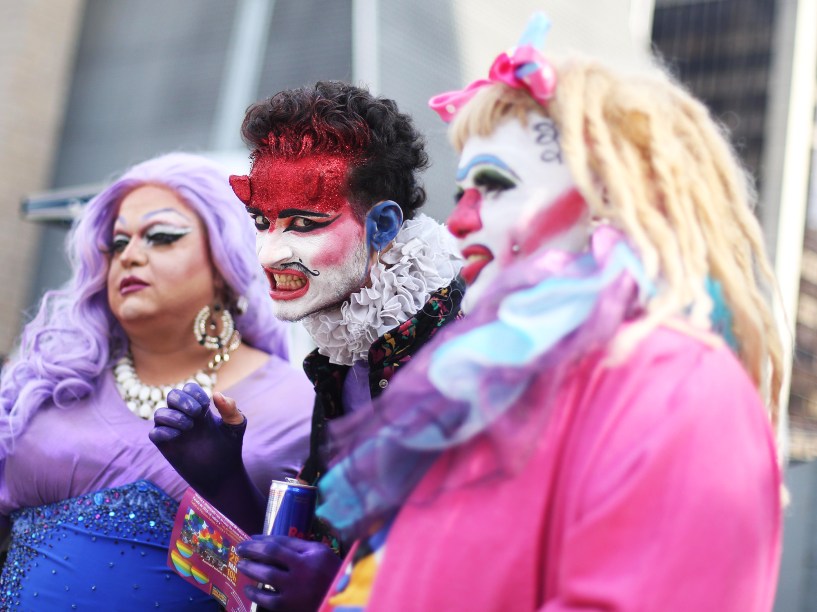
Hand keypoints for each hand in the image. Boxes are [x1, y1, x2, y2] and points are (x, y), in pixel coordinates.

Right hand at [149, 382, 245, 497]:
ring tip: (189, 427)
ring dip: (173, 416)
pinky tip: (178, 436)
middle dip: (182, 400)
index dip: (194, 393)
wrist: (223, 474)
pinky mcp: (166, 447)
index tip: (206, 406)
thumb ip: (230, 409)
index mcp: (200, 409)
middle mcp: (185, 417)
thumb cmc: (230, 448)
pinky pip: (154, 433)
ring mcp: (174, 431)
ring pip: (159, 413)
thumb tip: (216, 394)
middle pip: (172, 395)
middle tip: (196, 412)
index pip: (189, 389)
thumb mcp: (235, 426)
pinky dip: (164, 431)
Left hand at [237, 535, 341, 611]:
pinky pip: (267, 599)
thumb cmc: (333, 575)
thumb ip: (302, 547)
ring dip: (251, 568)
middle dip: (252, 550)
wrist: (342, 602)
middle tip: (240, 549)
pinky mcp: (290, 606)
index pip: (282, 542)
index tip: (252, 538)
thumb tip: (275, 542)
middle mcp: (303, 569)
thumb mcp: (322, 555)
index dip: (264, 539)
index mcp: (312, 553)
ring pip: (266, 574)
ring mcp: (296, 589)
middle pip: (271, 554)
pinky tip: (248, 588)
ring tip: (241, 564)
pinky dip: (255, 593)